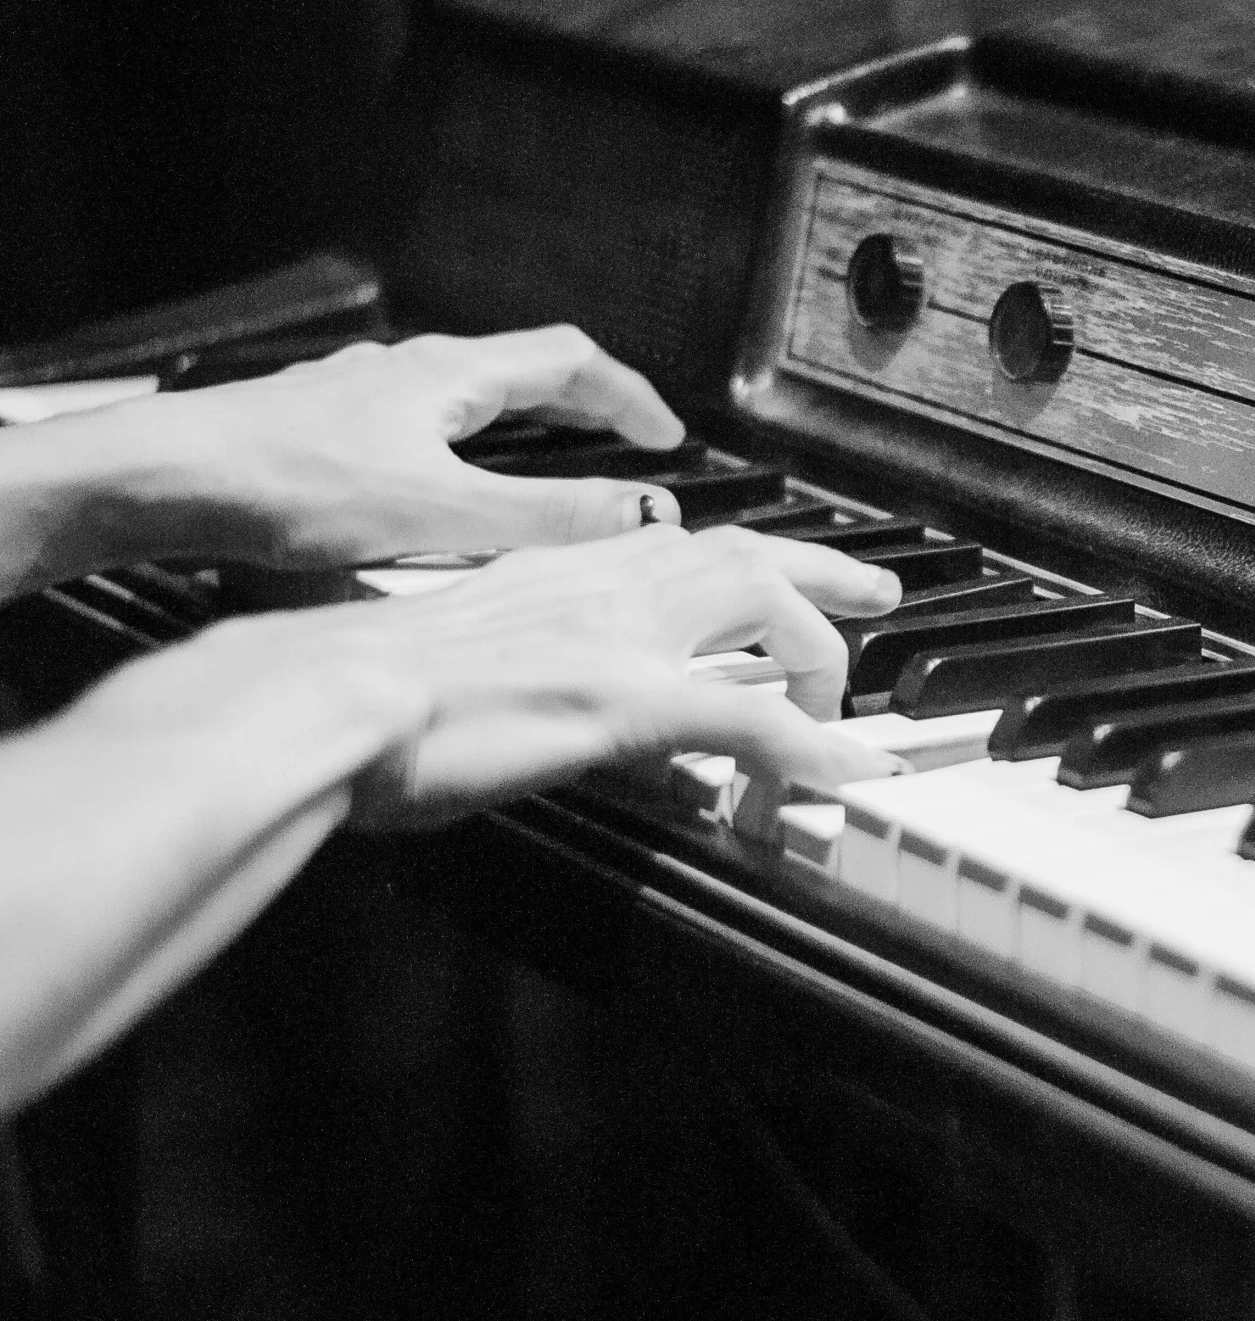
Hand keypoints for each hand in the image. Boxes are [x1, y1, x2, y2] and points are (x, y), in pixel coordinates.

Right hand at [82, 523, 906, 829]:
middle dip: (822, 575)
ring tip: (854, 712)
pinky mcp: (622, 700)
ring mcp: (618, 640)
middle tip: (877, 601)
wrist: (312, 698)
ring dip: (821, 657)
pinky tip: (845, 776)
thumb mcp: (450, 660)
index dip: (737, 558)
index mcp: (553, 575)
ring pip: (764, 610)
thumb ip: (511, 667)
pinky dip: (811, 746)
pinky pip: (754, 718)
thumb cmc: (350, 694)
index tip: (775, 577)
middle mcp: (597, 587)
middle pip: (742, 554)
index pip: (672, 545)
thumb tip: (540, 705)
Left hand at [156, 325, 693, 567]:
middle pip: (525, 373)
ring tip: (557, 472)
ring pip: (472, 401)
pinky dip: (472, 453)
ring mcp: (368, 398)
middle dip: (588, 409)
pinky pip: (428, 429)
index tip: (667, 437)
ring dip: (530, 430)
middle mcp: (412, 372)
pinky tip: (454, 498)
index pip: (571, 360)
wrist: (167, 480)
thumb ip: (545, 516)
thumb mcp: (439, 511)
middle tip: (627, 449)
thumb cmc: (287, 484)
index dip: (631, 396)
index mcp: (451, 374)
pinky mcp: (332, 432)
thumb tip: (640, 513)